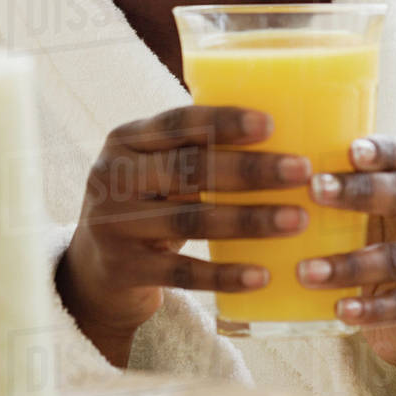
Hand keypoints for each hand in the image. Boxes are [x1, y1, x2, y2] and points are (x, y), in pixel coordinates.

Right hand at [59, 105, 311, 362]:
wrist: (93, 270)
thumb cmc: (147, 203)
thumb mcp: (154, 167)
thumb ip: (193, 149)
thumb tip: (284, 128)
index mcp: (125, 139)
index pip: (178, 122)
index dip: (224, 121)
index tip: (270, 124)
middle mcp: (113, 177)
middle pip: (189, 169)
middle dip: (251, 170)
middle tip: (302, 171)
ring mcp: (114, 225)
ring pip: (190, 220)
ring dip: (249, 220)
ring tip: (298, 219)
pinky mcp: (124, 270)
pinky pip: (182, 272)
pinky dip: (225, 274)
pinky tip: (263, 274)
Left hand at [297, 136, 395, 371]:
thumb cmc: (372, 236)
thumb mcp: (364, 206)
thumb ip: (334, 183)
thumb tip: (269, 160)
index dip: (382, 150)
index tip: (351, 149)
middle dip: (358, 192)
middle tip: (314, 190)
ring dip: (350, 264)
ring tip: (306, 271)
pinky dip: (369, 309)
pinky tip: (340, 309)